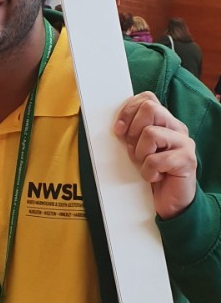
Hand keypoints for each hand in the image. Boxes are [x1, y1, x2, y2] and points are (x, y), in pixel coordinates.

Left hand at [114, 91, 196, 218]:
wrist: (169, 204)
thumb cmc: (151, 175)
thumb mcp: (136, 150)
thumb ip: (130, 134)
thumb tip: (117, 125)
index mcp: (165, 122)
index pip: (147, 99)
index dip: (128, 110)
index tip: (118, 130)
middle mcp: (176, 128)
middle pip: (150, 108)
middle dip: (133, 130)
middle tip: (134, 151)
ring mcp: (184, 143)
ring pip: (150, 133)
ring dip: (140, 154)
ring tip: (146, 166)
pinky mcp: (186, 160)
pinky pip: (155, 159)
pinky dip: (148, 172)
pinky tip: (154, 177)